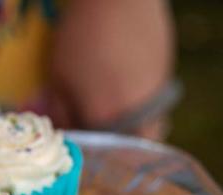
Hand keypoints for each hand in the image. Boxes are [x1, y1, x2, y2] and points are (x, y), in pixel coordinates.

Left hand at [48, 0, 173, 139]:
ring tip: (112, 119)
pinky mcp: (166, 81)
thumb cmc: (80, 37)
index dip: (83, 147)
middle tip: (95, 135)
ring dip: (132, 132)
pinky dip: (144, 113)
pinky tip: (127, 97)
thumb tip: (63, 131)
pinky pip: (157, 110)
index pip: (94, 149)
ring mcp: (155, 99)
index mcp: (104, 117)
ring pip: (148, 131)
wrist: (119, 2)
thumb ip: (61, 110)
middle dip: (110, 146)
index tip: (73, 140)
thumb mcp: (57, 76)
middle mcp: (136, 115)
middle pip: (126, 147)